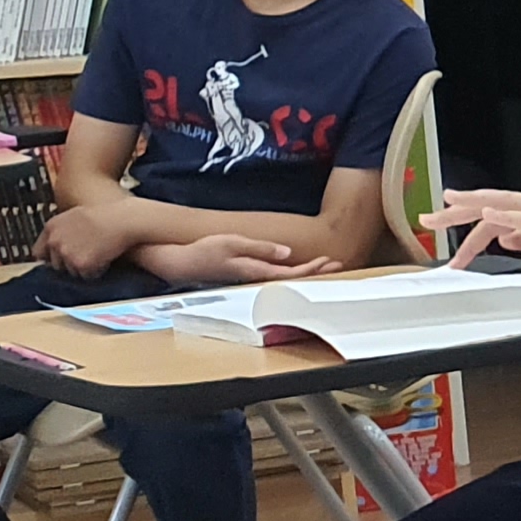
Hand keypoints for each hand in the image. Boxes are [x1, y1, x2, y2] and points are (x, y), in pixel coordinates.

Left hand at [36, 197, 143, 276]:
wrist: (123, 220)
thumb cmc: (106, 215)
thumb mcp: (75, 215)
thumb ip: (61, 230)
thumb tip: (55, 243)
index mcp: (51, 227)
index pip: (39, 252)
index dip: (50, 257)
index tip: (59, 260)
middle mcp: (55, 241)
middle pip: (56, 265)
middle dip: (70, 263)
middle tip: (87, 255)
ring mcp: (66, 254)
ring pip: (71, 272)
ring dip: (84, 268)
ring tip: (99, 254)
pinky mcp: (81, 265)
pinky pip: (87, 275)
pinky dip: (96, 271)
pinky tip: (105, 259)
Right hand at [139, 233, 338, 286]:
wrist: (182, 262)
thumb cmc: (205, 251)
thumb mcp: (233, 243)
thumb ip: (260, 248)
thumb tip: (287, 252)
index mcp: (257, 270)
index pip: (292, 272)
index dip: (313, 268)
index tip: (330, 261)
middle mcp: (258, 277)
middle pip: (294, 277)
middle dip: (317, 271)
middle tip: (338, 264)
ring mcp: (252, 276)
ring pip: (286, 276)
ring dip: (306, 271)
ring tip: (325, 265)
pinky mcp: (247, 273)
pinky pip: (276, 274)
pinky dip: (291, 270)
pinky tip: (298, 266)